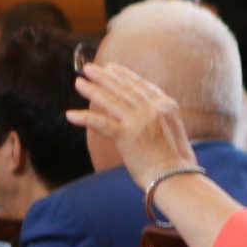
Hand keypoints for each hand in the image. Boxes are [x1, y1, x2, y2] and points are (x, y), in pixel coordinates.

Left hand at [67, 61, 196, 191]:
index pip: (140, 85)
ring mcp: (139, 121)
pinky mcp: (127, 136)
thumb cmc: (175, 160)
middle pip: (123, 88)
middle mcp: (153, 109)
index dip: (123, 75)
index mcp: (166, 106)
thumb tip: (143, 109)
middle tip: (88, 69)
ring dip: (92, 90)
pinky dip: (84, 118)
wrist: (176, 178)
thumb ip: (157, 115)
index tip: (111, 68)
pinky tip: (70, 115)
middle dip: (104, 77)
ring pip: (110, 101)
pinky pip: (101, 123)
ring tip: (78, 83)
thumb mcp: (173, 128)